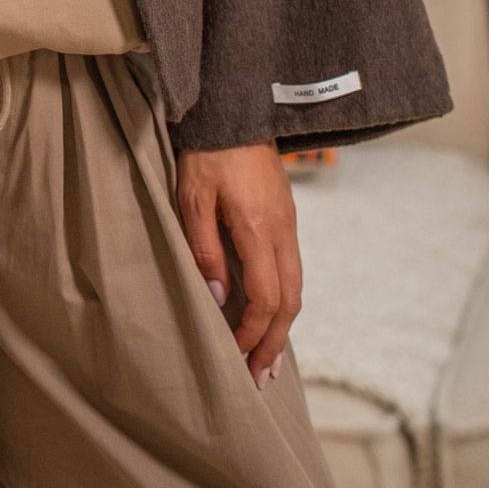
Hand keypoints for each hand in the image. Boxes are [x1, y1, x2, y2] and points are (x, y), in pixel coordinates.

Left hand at [174, 140, 299, 389]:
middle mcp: (283, 232)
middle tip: (259, 378)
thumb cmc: (207, 152)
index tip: (234, 358)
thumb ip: (204, 249)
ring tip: (268, 358)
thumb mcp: (192, 198)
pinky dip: (283, 301)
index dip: (251, 335)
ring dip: (282, 327)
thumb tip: (216, 299)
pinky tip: (270, 314)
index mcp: (259, 230)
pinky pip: (292, 270)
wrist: (235, 109)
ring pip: (295, 288)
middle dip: (274, 344)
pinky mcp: (286, 217)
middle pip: (289, 303)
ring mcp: (290, 224)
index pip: (265, 299)